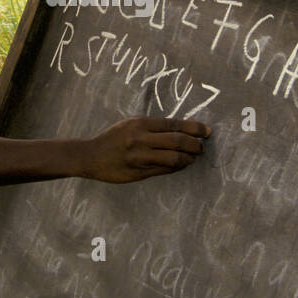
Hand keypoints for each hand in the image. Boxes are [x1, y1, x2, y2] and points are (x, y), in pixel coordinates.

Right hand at [83, 116, 210, 183]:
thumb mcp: (131, 124)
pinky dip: (176, 167)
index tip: (206, 131)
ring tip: (192, 157)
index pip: (174, 124)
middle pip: (177, 142)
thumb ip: (153, 127)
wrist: (90, 156)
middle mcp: (141, 139)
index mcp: (140, 124)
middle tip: (201, 147)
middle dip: (195, 145)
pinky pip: (164, 170)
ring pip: (173, 159)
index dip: (194, 128)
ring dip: (188, 159)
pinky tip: (180, 165)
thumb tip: (182, 131)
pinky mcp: (139, 173)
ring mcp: (140, 158)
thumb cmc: (113, 138)